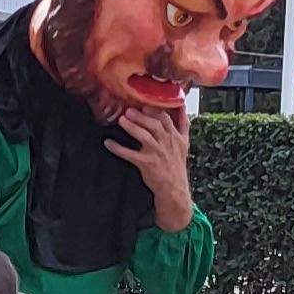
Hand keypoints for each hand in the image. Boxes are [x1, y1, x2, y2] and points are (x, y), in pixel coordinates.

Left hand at [106, 106, 196, 231]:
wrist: (174, 188)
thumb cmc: (176, 164)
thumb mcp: (185, 143)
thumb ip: (183, 124)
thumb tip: (181, 106)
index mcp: (175, 136)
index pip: (166, 118)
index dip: (155, 110)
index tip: (145, 105)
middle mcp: (167, 143)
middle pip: (155, 125)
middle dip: (141, 117)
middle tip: (129, 111)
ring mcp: (156, 153)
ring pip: (144, 137)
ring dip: (132, 128)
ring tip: (122, 120)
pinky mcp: (146, 164)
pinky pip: (130, 155)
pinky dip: (118, 148)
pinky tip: (108, 143)